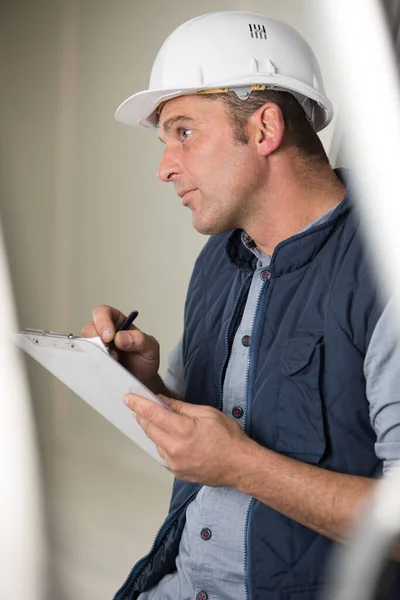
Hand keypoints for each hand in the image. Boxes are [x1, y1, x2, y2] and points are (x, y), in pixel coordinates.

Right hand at [82, 305, 159, 383]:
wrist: (142, 381)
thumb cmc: (145, 360)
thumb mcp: (150, 347)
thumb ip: (140, 339)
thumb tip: (121, 337)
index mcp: (119, 322)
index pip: (105, 312)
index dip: (103, 321)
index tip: (109, 336)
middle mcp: (105, 333)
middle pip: (90, 328)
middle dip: (97, 339)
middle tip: (109, 351)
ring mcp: (98, 348)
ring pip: (86, 345)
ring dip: (96, 353)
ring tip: (112, 361)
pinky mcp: (94, 361)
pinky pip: (86, 360)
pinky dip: (93, 363)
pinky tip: (105, 368)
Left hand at [124, 394, 253, 486]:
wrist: (240, 466)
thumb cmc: (229, 438)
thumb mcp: (207, 413)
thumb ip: (182, 408)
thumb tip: (164, 401)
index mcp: (182, 430)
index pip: (153, 414)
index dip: (138, 404)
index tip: (128, 398)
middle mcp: (174, 449)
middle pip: (149, 428)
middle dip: (142, 416)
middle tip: (138, 406)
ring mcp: (174, 463)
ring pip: (155, 442)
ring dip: (153, 430)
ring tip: (157, 420)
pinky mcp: (177, 472)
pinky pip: (164, 454)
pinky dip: (163, 443)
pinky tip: (170, 437)